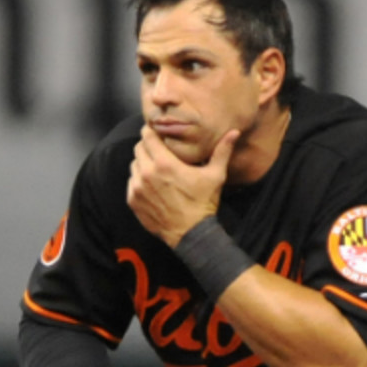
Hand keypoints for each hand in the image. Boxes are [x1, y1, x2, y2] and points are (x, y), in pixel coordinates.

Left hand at [127, 126, 240, 247]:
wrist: (191, 234)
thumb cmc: (203, 203)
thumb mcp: (215, 176)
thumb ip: (222, 151)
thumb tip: (234, 132)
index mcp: (164, 163)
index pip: (147, 136)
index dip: (151, 132)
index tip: (158, 134)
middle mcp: (147, 173)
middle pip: (138, 149)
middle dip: (147, 147)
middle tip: (159, 152)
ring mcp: (137, 188)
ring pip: (134, 165)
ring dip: (143, 164)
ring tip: (156, 170)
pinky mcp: (133, 201)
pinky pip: (131, 182)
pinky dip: (139, 180)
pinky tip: (152, 186)